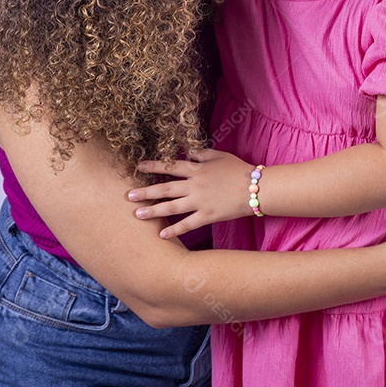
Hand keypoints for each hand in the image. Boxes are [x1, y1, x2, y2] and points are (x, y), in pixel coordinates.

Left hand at [129, 149, 253, 238]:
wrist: (256, 188)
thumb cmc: (239, 170)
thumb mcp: (220, 155)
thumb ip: (202, 153)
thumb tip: (188, 152)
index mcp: (198, 169)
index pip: (171, 166)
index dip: (153, 166)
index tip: (138, 167)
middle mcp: (195, 185)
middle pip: (165, 188)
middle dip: (146, 192)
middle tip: (129, 196)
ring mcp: (200, 201)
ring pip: (172, 207)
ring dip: (154, 210)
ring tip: (138, 214)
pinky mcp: (208, 216)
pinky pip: (188, 224)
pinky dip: (174, 230)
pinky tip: (161, 234)